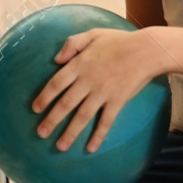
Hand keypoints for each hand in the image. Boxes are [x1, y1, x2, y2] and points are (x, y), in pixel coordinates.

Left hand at [30, 27, 163, 152]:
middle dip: (51, 120)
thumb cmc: (120, 41)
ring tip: (60, 147)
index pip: (56, 84)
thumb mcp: (93, 34)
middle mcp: (88, 81)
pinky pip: (106, 121)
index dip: (44, 98)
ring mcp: (103, 92)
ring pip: (82, 116)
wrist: (147, 50)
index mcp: (80, 65)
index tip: (35, 109)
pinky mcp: (118, 101)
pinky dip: (98, 135)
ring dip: (70, 133)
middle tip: (40, 134)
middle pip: (65, 104)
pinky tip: (91, 148)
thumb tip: (56, 59)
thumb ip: (72, 43)